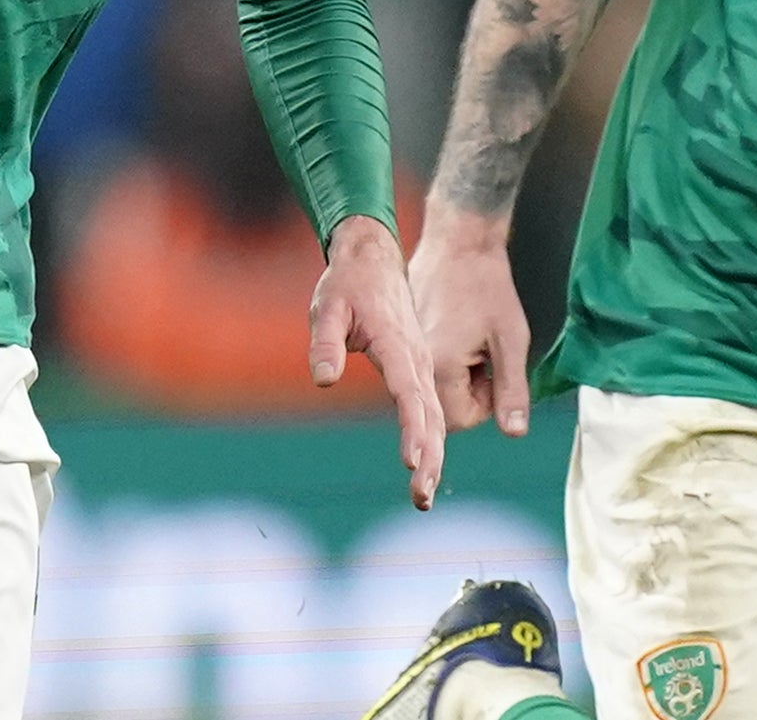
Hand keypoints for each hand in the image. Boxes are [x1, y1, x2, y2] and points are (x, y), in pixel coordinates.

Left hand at [310, 213, 444, 508]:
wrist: (372, 257)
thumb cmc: (347, 282)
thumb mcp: (327, 306)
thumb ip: (325, 342)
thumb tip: (324, 381)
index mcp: (397, 343)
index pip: (409, 393)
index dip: (411, 429)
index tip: (412, 462)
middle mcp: (416, 357)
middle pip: (429, 414)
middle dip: (429, 459)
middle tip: (421, 499)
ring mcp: (419, 362)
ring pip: (432, 414)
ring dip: (432, 455)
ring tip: (423, 496)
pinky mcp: (414, 366)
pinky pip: (426, 406)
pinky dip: (429, 437)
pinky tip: (425, 463)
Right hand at [410, 206, 532, 435]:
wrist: (458, 239)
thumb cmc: (486, 284)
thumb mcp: (511, 339)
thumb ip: (512, 390)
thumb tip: (514, 432)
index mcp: (438, 367)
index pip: (461, 420)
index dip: (486, 402)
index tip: (494, 368)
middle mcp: (415, 362)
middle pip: (446, 407)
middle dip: (472, 390)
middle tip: (485, 353)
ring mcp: (408, 347)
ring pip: (438, 386)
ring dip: (461, 374)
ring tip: (473, 338)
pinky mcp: (406, 335)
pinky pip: (429, 365)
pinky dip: (448, 358)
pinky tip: (459, 330)